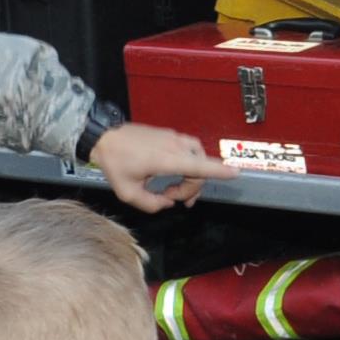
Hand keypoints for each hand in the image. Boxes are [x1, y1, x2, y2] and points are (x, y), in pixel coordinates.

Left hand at [91, 123, 219, 209]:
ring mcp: (172, 138)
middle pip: (199, 167)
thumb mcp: (127, 193)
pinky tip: (172, 172)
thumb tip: (167, 202)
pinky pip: (187, 149)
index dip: (220, 171)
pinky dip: (186, 163)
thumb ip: (151, 204)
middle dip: (192, 187)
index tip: (236, 173)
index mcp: (167, 160)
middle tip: (177, 200)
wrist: (103, 136)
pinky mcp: (168, 135)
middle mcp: (174, 146)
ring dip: (192, 173)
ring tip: (178, 188)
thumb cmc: (114, 163)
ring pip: (196, 156)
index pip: (200, 166)